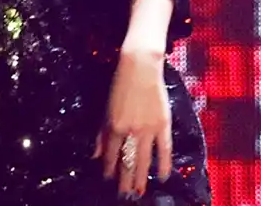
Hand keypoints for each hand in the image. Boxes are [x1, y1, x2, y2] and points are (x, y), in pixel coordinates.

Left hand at [93, 49, 172, 197]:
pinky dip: (163, 164)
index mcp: (114, 127)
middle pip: (127, 162)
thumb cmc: (120, 85)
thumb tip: (96, 154)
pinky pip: (164, 149)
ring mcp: (148, 130)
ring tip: (138, 192)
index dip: (109, 169)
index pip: (111, 155)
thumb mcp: (106, 109)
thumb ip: (102, 134)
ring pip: (144, 160)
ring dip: (140, 178)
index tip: (108, 179)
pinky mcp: (163, 125)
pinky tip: (161, 176)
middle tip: (123, 195)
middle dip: (124, 181)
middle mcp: (130, 131)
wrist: (140, 67)